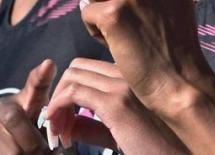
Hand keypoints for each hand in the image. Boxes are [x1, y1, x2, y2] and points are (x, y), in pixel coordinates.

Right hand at [0, 59, 56, 154]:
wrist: (3, 153)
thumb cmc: (34, 140)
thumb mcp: (45, 131)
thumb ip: (51, 128)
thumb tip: (57, 136)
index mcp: (27, 101)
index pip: (35, 84)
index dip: (41, 75)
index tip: (49, 65)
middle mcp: (3, 107)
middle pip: (13, 118)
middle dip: (32, 142)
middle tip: (41, 151)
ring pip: (10, 148)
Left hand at [45, 59, 188, 153]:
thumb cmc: (158, 150)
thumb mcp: (122, 135)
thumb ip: (95, 127)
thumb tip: (68, 122)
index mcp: (135, 78)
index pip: (90, 69)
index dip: (71, 92)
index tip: (66, 122)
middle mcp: (131, 74)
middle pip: (77, 68)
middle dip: (60, 94)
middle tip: (58, 127)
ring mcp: (125, 86)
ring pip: (72, 77)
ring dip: (56, 104)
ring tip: (58, 133)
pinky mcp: (118, 104)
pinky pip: (73, 93)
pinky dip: (57, 109)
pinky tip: (59, 131)